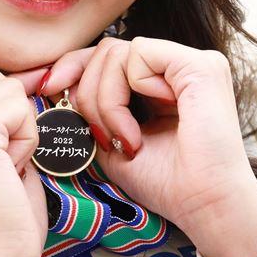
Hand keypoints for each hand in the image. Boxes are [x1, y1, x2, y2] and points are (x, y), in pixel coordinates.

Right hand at [0, 61, 48, 256]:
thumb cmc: (0, 227)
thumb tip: (27, 80)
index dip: (3, 110)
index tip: (2, 156)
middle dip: (12, 111)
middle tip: (5, 163)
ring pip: (7, 88)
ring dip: (22, 127)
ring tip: (7, 170)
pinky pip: (18, 105)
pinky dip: (28, 137)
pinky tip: (12, 170)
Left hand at [20, 37, 256, 256]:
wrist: (205, 207)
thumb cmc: (168, 183)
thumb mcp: (113, 140)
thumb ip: (91, 109)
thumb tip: (54, 83)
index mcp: (163, 82)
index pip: (109, 55)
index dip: (74, 67)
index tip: (50, 89)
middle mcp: (178, 67)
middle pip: (108, 50)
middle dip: (86, 92)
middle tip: (101, 137)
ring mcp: (192, 63)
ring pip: (117, 51)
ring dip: (105, 101)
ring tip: (126, 140)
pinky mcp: (199, 66)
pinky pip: (139, 54)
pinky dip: (126, 92)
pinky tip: (140, 128)